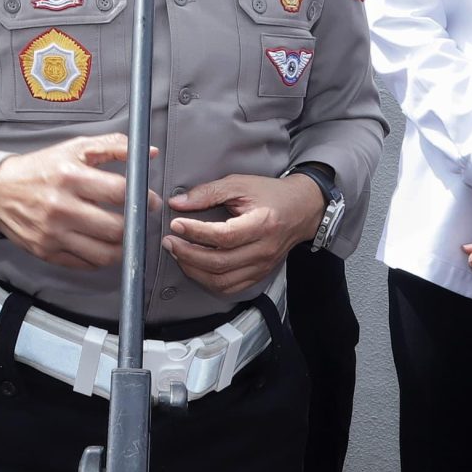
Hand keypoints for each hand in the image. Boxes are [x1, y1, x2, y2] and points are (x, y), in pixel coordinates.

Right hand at [0, 135, 160, 270]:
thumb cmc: (40, 169)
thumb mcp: (74, 148)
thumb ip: (112, 146)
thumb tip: (148, 153)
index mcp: (70, 177)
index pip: (120, 192)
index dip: (143, 198)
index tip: (150, 200)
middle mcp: (61, 207)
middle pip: (116, 228)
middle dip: (136, 225)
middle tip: (140, 220)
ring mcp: (53, 234)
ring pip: (104, 253)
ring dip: (123, 248)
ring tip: (126, 237)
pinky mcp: (46, 252)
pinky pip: (86, 264)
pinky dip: (101, 258)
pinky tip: (103, 245)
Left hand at [162, 173, 323, 298]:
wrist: (301, 210)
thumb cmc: (271, 195)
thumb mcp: (240, 184)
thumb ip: (208, 192)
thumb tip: (178, 202)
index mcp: (262, 224)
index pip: (224, 236)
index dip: (196, 232)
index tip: (176, 223)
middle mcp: (263, 250)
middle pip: (220, 263)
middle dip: (188, 254)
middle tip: (170, 241)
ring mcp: (262, 266)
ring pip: (222, 280)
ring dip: (194, 270)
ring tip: (179, 254)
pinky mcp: (258, 274)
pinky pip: (230, 287)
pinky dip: (208, 281)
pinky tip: (195, 267)